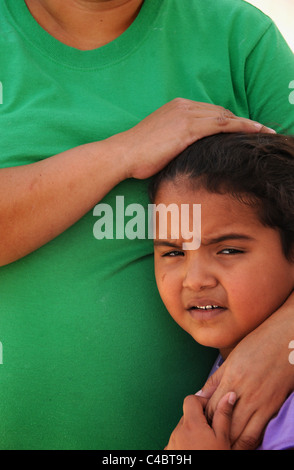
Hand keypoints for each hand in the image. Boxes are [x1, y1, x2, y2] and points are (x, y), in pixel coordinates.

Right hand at [117, 98, 274, 179]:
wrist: (122, 154)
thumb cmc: (137, 154)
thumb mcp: (160, 142)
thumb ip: (177, 140)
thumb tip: (189, 151)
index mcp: (177, 108)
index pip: (210, 112)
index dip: (228, 120)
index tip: (241, 128)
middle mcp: (183, 107)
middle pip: (220, 112)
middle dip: (241, 121)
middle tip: (259, 130)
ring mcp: (186, 116)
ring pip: (225, 116)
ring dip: (247, 123)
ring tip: (264, 131)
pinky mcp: (188, 128)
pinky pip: (222, 124)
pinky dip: (241, 127)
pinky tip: (254, 131)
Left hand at [165, 392, 235, 449]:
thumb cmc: (214, 460)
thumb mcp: (223, 439)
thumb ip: (223, 415)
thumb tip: (228, 395)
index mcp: (191, 424)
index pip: (191, 399)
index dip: (202, 401)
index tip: (212, 410)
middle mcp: (178, 431)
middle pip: (187, 415)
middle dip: (199, 418)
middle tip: (213, 430)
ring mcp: (171, 443)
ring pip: (182, 429)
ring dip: (193, 432)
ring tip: (206, 444)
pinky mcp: (169, 453)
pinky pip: (177, 441)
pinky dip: (186, 443)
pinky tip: (197, 451)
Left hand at [198, 292, 293, 449]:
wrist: (284, 341)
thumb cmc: (258, 345)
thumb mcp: (232, 358)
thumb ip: (216, 379)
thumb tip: (201, 395)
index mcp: (229, 378)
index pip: (209, 407)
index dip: (203, 419)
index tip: (201, 423)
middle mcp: (241, 392)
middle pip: (221, 423)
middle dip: (213, 432)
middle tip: (209, 437)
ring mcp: (257, 402)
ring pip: (237, 432)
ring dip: (228, 440)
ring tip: (222, 444)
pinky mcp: (271, 408)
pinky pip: (256, 433)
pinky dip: (247, 441)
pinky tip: (241, 441)